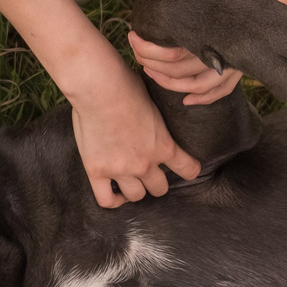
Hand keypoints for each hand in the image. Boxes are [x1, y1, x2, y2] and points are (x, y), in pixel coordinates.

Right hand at [68, 64, 200, 207]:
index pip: (187, 168)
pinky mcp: (96, 170)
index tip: (189, 169)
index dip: (189, 169)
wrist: (99, 88)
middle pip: (159, 188)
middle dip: (157, 182)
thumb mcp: (155, 102)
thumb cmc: (127, 85)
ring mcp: (120, 169)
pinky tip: (116, 195)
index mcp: (163, 145)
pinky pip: (105, 199)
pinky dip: (113, 201)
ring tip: (133, 184)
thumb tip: (159, 116)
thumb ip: (158, 121)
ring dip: (136, 190)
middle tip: (152, 175)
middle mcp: (144, 163)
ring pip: (136, 195)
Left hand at [134, 0, 286, 104]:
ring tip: (154, 75)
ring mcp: (240, 58)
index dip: (151, 50)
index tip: (135, 37)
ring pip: (205, 86)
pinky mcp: (246, 60)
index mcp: (218, 28)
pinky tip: (189, 99)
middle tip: (137, 53)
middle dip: (157, 67)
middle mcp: (230, 49)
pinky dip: (206, 95)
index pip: (177, 51)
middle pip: (187, 74)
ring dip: (177, 86)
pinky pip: (225, 85)